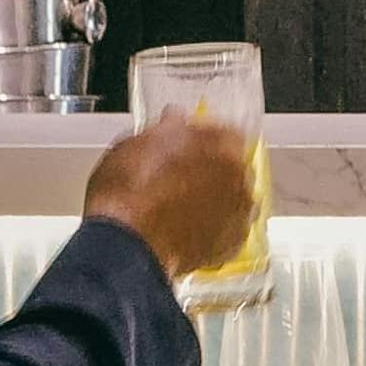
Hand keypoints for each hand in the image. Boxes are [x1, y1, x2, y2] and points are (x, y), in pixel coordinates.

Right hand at [81, 106, 264, 282]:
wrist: (126, 243)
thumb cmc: (128, 194)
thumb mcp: (136, 144)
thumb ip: (167, 129)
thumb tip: (173, 121)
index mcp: (222, 145)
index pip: (225, 131)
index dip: (204, 136)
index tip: (190, 141)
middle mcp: (238, 178)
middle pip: (231, 166)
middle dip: (211, 168)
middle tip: (183, 174)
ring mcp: (239, 213)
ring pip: (232, 198)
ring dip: (214, 199)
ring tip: (182, 205)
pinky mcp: (232, 244)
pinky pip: (228, 229)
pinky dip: (214, 228)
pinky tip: (189, 228)